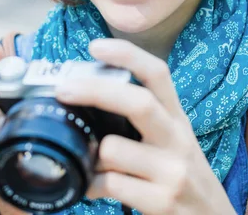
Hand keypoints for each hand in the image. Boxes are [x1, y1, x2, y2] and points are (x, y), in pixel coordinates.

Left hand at [55, 39, 235, 214]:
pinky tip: (92, 188)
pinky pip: (110, 184)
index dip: (127, 55)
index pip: (158, 75)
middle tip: (63, 89)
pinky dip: (91, 185)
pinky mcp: (163, 201)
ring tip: (87, 163)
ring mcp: (173, 171)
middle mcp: (178, 139)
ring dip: (90, 155)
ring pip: (113, 148)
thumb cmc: (183, 177)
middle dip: (95, 90)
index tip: (95, 47)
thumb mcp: (172, 142)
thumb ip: (142, 122)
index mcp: (177, 119)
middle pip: (138, 102)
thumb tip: (89, 99)